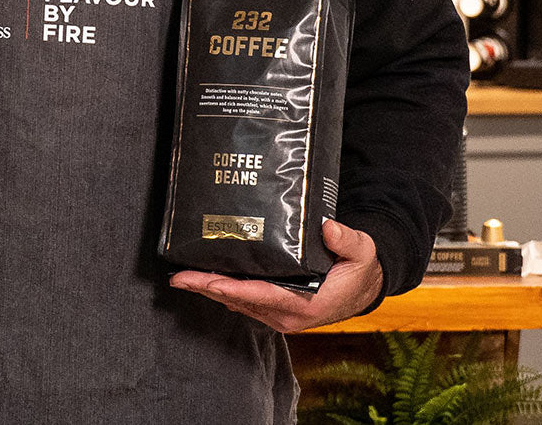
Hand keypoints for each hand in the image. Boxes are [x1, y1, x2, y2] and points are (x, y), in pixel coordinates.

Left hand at [169, 219, 382, 333]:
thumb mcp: (360, 250)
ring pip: (238, 303)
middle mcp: (288, 315)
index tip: (203, 280)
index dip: (228, 288)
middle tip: (178, 277)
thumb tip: (328, 226)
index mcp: (305, 304)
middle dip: (207, 288)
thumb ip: (346, 239)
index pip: (258, 295)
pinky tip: (206, 280)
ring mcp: (280, 316)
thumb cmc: (359, 268)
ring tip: (183, 277)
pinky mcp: (276, 310)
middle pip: (239, 301)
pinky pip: (244, 302)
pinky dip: (224, 292)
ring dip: (210, 291)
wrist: (364, 288)